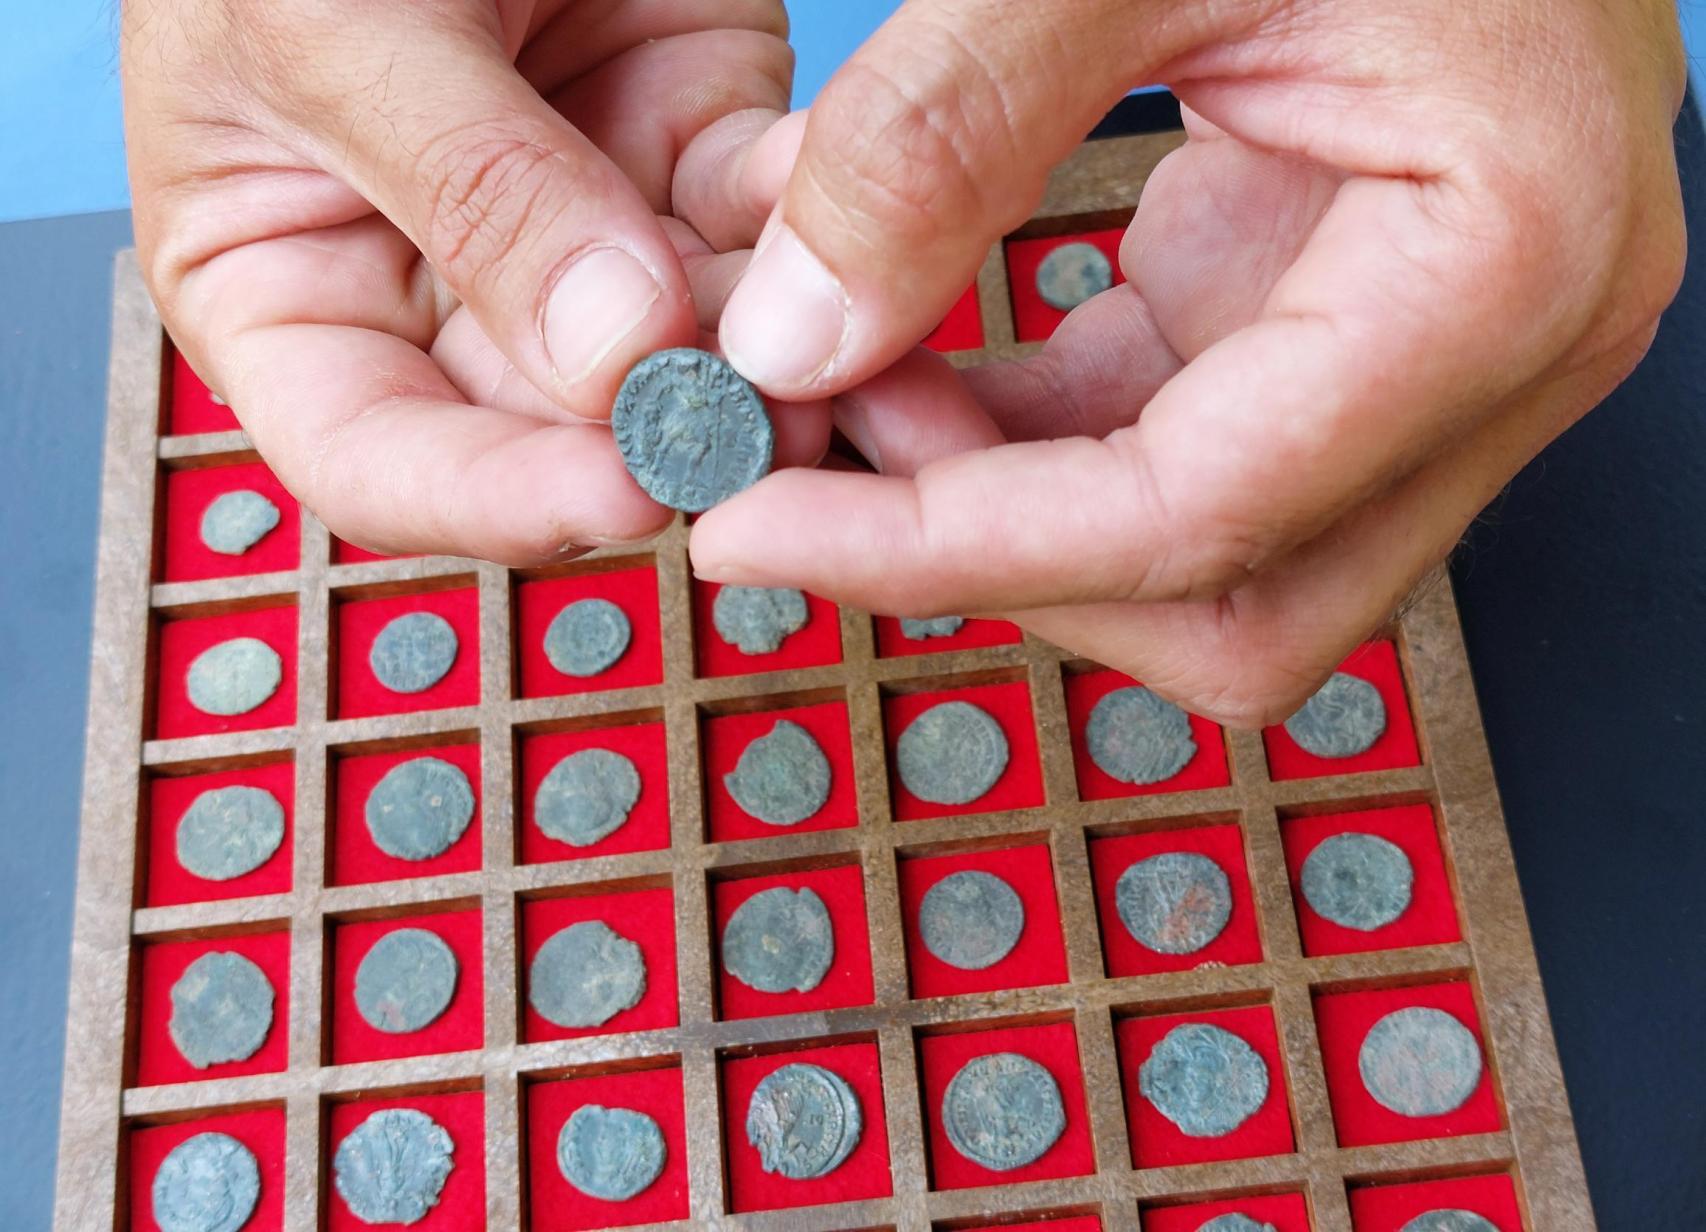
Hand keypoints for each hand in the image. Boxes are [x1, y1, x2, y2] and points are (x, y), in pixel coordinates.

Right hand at [124, 0, 824, 561]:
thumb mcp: (332, 27)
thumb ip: (471, 193)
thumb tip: (616, 362)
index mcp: (296, 289)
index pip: (381, 460)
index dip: (493, 502)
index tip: (616, 494)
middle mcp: (445, 285)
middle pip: (559, 424)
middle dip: (668, 439)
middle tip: (763, 436)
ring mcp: (582, 225)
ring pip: (687, 344)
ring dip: (768, 367)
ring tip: (837, 373)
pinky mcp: (688, 144)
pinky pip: (763, 223)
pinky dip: (818, 240)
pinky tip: (853, 242)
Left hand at [692, 0, 1687, 723]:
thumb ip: (951, 125)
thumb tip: (795, 337)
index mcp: (1503, 265)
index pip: (1200, 516)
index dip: (956, 551)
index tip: (762, 529)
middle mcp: (1494, 354)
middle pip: (1227, 608)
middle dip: (998, 569)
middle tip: (809, 474)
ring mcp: (1422, 356)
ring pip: (1195, 559)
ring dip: (1001, 514)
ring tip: (846, 397)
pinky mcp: (1336, 328)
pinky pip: (1169, 455)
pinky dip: (1030, 446)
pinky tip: (918, 369)